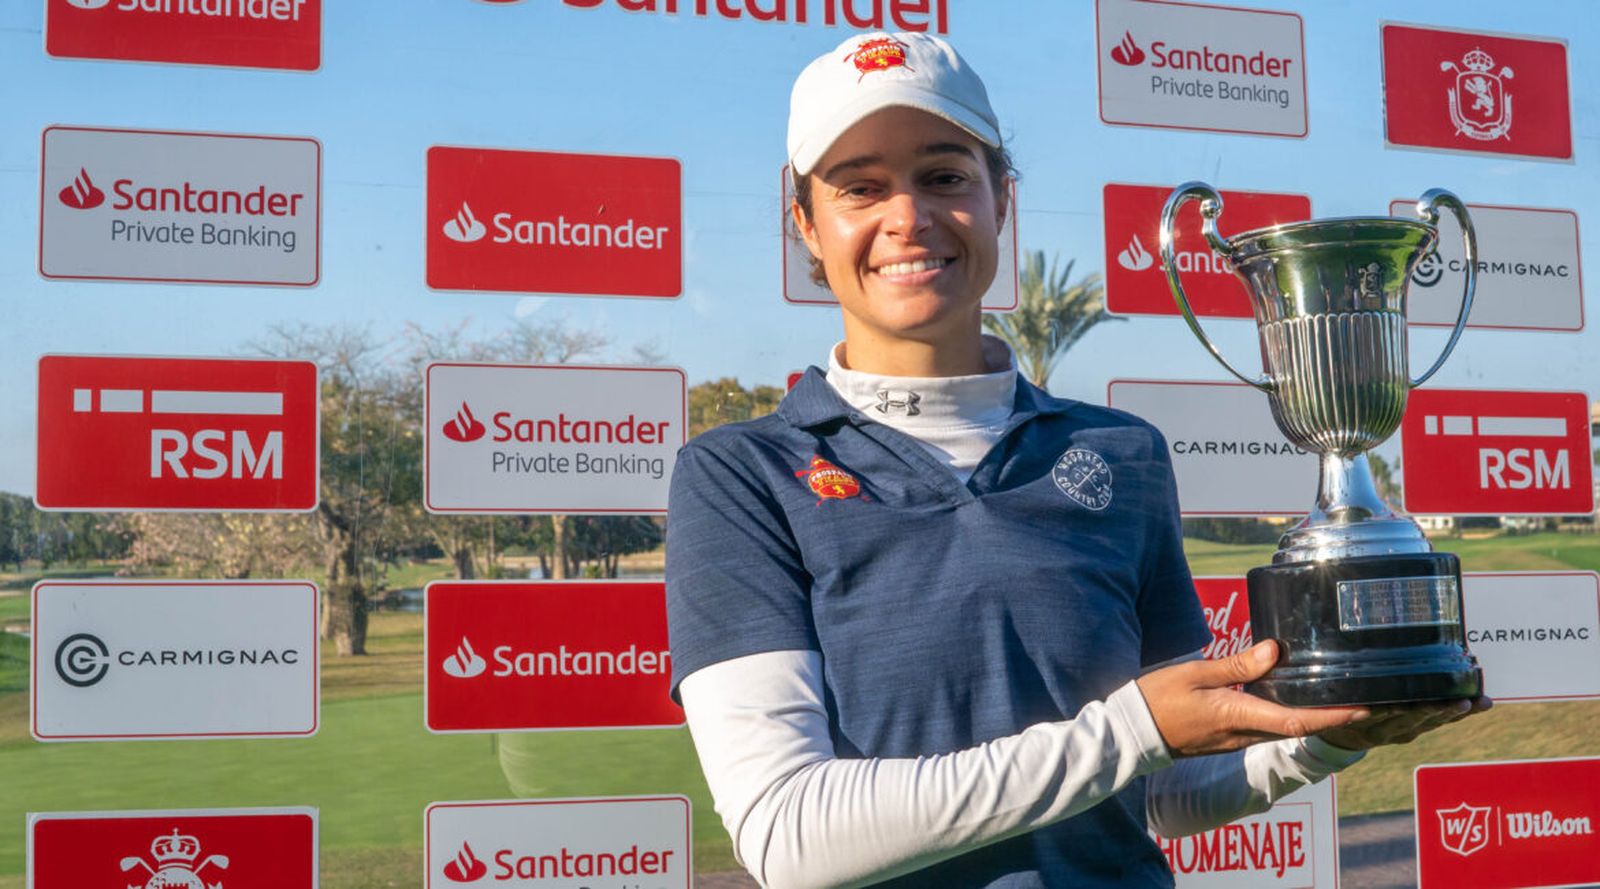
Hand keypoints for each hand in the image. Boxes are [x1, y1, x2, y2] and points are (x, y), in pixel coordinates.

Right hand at [1135, 640, 1369, 757]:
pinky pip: (1268, 726)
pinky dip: (1292, 714)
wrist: (1133, 732)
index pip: (1297, 720)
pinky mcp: (1229, 736)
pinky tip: (1296, 697)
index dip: (1334, 716)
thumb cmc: (1158, 699)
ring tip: (1341, 695)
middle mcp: (1243, 732)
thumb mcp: (1194, 673)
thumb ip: (1235, 665)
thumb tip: (1275, 651)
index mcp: (1237, 715)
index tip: (1365, 707)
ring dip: (1316, 716)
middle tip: (1367, 697)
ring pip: (1286, 728)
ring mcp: (1237, 738)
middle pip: (1300, 727)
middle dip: (1335, 716)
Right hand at [1316, 695, 1492, 750]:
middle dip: (1440, 710)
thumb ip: (1338, 707)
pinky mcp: (1415, 730)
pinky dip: (1459, 714)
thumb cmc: (1333, 714)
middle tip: (1461, 702)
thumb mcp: (1329, 712)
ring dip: (1457, 713)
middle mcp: (1390, 732)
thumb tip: (1356, 695)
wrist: (1342, 741)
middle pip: (1418, 719)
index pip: (1389, 714)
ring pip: (1434, 722)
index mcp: (1368, 725)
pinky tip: (1479, 704)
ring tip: (1480, 703)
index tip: (1423, 700)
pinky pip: (1439, 722)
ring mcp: (1405, 732)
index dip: (1408, 708)